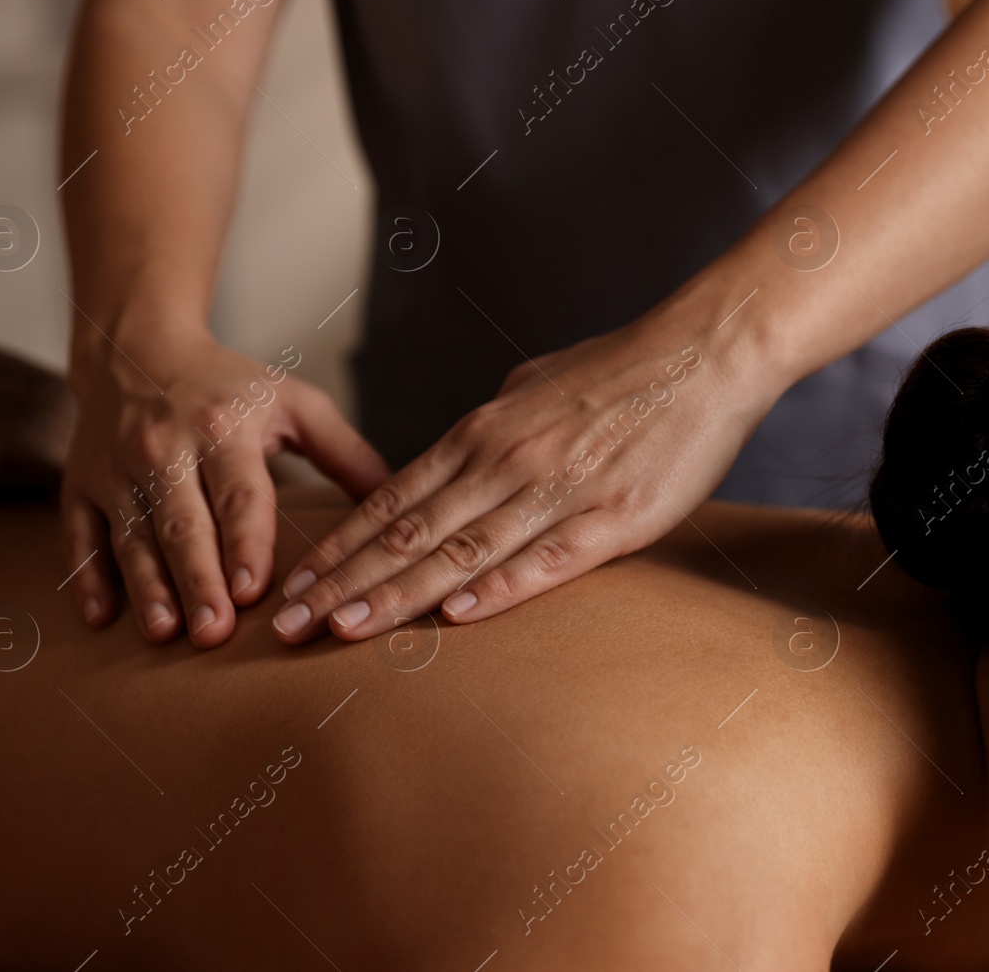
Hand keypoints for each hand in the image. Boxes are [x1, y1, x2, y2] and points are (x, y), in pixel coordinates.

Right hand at [61, 325, 388, 646]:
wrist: (134, 347)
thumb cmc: (229, 387)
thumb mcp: (294, 404)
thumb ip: (346, 454)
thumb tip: (400, 507)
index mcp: (223, 428)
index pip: (238, 494)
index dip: (244, 542)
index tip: (251, 590)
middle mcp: (165, 447)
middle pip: (183, 523)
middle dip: (197, 580)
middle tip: (212, 633)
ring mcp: (116, 469)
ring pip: (131, 535)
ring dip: (148, 587)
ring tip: (165, 633)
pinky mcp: (79, 484)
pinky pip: (79, 535)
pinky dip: (86, 577)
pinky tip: (98, 619)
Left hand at [269, 313, 773, 643]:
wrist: (700, 357)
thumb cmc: (618, 370)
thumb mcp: (533, 387)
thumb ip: (490, 428)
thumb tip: (458, 455)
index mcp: (483, 433)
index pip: (392, 501)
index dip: (340, 548)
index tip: (295, 584)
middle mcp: (506, 463)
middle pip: (409, 534)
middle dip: (344, 584)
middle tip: (288, 625)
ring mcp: (557, 492)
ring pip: (462, 552)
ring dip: (397, 596)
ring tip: (343, 631)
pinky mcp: (612, 520)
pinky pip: (545, 561)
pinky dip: (498, 590)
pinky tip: (455, 617)